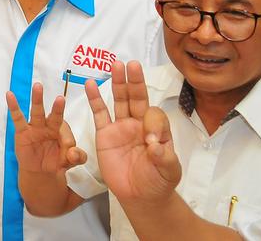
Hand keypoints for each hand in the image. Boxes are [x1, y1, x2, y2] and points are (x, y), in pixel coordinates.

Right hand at [7, 83, 85, 175]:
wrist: (39, 171)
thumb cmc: (55, 161)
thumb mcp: (70, 161)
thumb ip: (77, 157)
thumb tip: (74, 154)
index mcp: (62, 132)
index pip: (67, 133)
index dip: (68, 142)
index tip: (70, 154)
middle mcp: (49, 126)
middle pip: (54, 116)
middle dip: (57, 108)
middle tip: (61, 99)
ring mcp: (35, 127)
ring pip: (37, 112)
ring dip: (37, 99)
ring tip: (38, 86)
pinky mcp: (22, 131)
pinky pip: (17, 118)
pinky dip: (13, 106)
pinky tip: (10, 95)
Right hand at [89, 61, 180, 204]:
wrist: (139, 197)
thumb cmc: (158, 182)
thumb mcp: (169, 171)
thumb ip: (164, 157)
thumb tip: (154, 144)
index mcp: (157, 130)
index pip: (154, 115)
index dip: (153, 123)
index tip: (151, 142)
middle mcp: (139, 124)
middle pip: (137, 98)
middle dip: (135, 81)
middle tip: (132, 64)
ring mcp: (121, 127)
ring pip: (119, 100)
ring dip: (118, 83)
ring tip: (115, 65)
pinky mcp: (105, 135)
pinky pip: (99, 114)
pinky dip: (95, 99)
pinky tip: (90, 84)